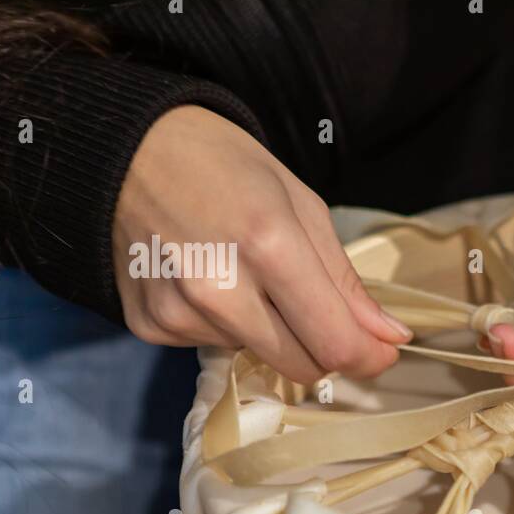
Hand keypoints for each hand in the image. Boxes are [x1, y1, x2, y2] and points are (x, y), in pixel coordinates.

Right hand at [113, 105, 410, 382]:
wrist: (124, 147)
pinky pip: (212, 347)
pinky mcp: (151, 325)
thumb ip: (345, 281)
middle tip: (319, 312)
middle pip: (302, 366)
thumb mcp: (300, 205)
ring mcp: (179, 311)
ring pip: (258, 356)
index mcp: (269, 246)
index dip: (368, 356)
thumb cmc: (223, 165)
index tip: (381, 352)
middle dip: (324, 348)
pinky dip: (225, 324)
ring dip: (269, 330)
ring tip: (244, 273)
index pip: (334, 343)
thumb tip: (390, 336)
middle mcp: (219, 289)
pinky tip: (207, 279)